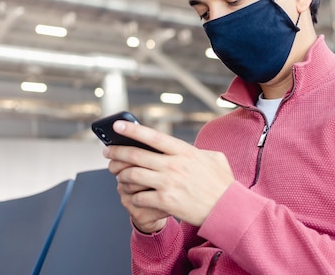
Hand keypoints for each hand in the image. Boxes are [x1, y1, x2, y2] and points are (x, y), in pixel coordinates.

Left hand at [103, 120, 234, 227]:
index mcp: (184, 151)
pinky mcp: (166, 201)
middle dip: (116, 152)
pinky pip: (139, 196)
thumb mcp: (215, 158)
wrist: (227, 209)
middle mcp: (174, 165)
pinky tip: (134, 195)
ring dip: (122, 175)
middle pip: (136, 155)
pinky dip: (133, 196)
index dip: (132, 130)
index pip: (153, 137)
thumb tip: (187, 149)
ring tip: (119, 176)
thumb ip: (199, 151)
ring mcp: (168, 183)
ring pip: (133, 175)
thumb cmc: (222, 184)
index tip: (117, 126)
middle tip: (108, 152)